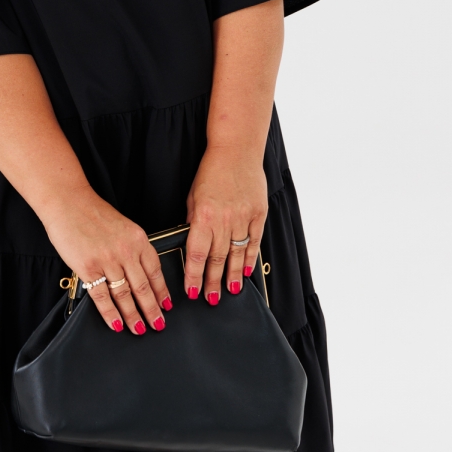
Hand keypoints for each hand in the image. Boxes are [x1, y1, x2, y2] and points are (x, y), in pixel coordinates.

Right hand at [43, 188, 171, 333]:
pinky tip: (116, 324)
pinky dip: (110, 313)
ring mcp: (107, 260)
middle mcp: (126, 250)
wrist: (67, 202)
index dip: (161, 291)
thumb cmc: (92, 212)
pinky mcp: (87, 267)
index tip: (166, 306)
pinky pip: (102, 296)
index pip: (155, 271)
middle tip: (158, 325)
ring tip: (139, 329)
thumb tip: (137, 273)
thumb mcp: (122, 226)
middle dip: (152, 309)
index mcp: (138, 239)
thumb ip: (132, 247)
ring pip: (125, 295)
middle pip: (143, 287)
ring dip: (134, 315)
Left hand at [183, 146, 267, 303]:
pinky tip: (245, 271)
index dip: (194, 275)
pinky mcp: (258, 214)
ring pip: (236, 254)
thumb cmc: (211, 171)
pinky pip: (253, 242)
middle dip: (212, 282)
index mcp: (204, 216)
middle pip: (217, 259)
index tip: (192, 291)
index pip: (197, 254)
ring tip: (229, 292)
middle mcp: (224, 220)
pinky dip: (249, 258)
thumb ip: (193, 221)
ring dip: (232, 276)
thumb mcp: (193, 196)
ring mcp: (244, 218)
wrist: (236, 151)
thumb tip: (192, 243)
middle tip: (210, 299)